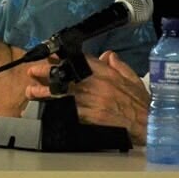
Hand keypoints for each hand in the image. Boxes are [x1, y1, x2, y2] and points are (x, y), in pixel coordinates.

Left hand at [25, 51, 150, 142]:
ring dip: (44, 93)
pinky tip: (44, 110)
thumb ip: (118, 65)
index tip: (50, 57)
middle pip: (66, 76)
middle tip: (33, 72)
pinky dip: (56, 109)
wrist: (148, 123)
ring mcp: (91, 101)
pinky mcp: (90, 117)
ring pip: (62, 94)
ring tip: (30, 91)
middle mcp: (96, 84)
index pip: (80, 61)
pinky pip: (68, 111)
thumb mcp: (132, 77)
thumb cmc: (141, 101)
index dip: (62, 59)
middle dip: (47, 73)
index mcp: (106, 73)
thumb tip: (107, 55)